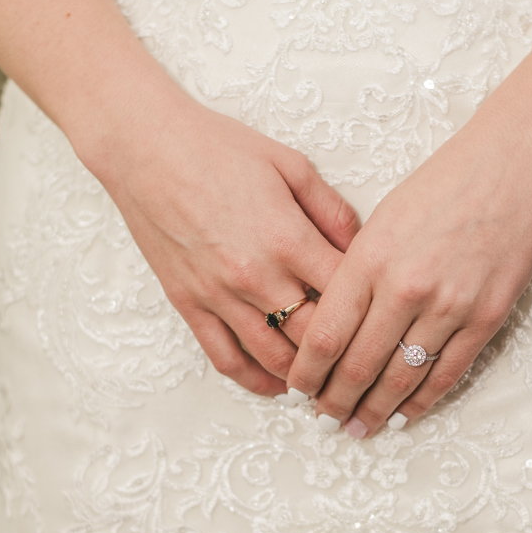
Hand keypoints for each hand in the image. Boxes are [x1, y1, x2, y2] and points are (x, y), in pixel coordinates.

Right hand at [98, 101, 359, 397]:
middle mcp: (256, 276)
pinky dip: (255, 380)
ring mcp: (219, 295)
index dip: (372, 310)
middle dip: (346, 354)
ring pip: (274, 358)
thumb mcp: (291, 165)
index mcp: (288, 239)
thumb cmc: (218, 148)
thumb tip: (365, 248)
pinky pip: (226, 358)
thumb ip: (333, 210)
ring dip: (305, 376)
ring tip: (330, 380)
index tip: (385, 317)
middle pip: (315, 337)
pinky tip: (278, 384)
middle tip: (367, 363)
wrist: (145, 148)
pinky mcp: (190, 305)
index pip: (346, 294)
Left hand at [285, 115, 531, 433]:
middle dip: (335, 401)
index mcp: (370, 259)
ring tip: (357, 427)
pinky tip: (403, 414)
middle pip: (358, 366)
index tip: (298, 389)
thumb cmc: (441, 185)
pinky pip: (446, 374)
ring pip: (401, 379)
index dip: (307, 373)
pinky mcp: (486, 318)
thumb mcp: (381, 220)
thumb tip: (331, 328)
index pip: (325, 336)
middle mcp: (405, 288)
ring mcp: (449, 307)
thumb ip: (355, 272)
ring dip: (375, 411)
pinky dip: (421, 401)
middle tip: (323, 419)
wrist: (512, 166)